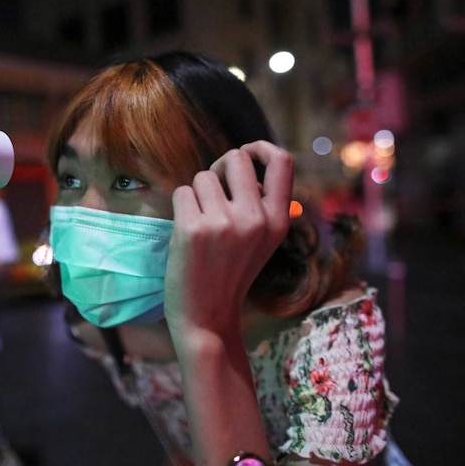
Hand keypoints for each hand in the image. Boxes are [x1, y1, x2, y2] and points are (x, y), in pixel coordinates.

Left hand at [165, 141, 292, 336]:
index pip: (284, 162)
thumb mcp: (261, 241)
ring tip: (200, 224)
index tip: (247, 152)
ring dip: (197, 194)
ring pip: (204, 176)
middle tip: (212, 191)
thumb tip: (240, 162)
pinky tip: (187, 233)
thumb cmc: (228, 275)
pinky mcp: (193, 228)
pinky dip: (181, 207)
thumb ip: (258, 205)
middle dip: (219, 167)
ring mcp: (225, 223)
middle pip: (236, 158)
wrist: (206, 318)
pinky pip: (183, 192)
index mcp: (278, 221)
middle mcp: (256, 219)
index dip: (262, 147)